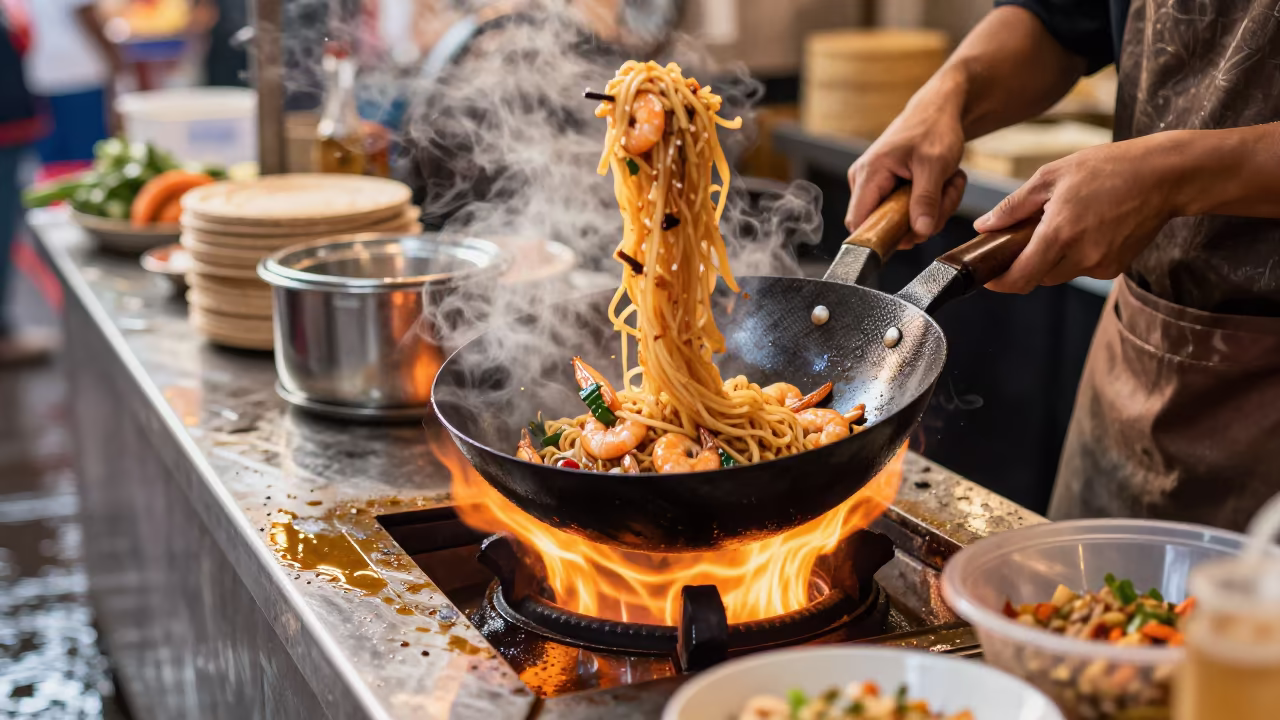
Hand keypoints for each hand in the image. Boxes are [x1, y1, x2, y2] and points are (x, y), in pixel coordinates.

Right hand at [846, 87, 968, 246]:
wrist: (937, 110)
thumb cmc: (933, 129)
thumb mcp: (935, 165)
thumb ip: (926, 200)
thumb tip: (920, 232)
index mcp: (869, 174)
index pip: (858, 223)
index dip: (882, 236)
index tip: (916, 232)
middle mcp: (864, 180)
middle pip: (883, 224)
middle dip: (920, 220)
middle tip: (945, 198)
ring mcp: (873, 184)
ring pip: (898, 220)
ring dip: (930, 210)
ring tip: (947, 184)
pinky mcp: (885, 187)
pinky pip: (904, 211)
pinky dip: (928, 203)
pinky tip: (940, 184)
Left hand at [973, 132, 1190, 292]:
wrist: (1165, 175)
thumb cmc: (1108, 168)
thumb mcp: (1052, 176)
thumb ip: (1014, 206)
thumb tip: (984, 226)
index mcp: (1060, 233)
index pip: (1020, 277)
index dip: (999, 282)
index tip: (986, 277)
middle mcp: (1081, 256)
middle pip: (1038, 276)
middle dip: (1025, 262)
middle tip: (1023, 236)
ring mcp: (1101, 265)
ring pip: (1060, 274)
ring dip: (1051, 258)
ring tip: (1060, 224)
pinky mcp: (1116, 268)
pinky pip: (1083, 269)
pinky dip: (1074, 256)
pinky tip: (1085, 228)